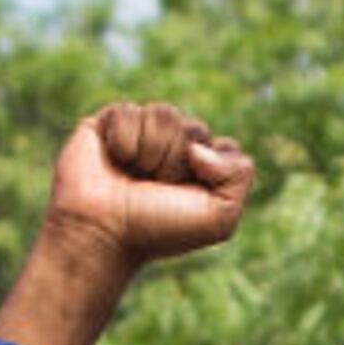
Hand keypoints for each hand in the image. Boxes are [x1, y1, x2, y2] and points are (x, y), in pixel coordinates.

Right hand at [43, 101, 253, 273]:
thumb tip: (200, 144)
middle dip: (177, 162)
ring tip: (135, 176)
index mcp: (201, 171)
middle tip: (156, 188)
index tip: (190, 195)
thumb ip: (239, 174)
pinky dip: (124, 141)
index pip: (224, 148)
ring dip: (152, 151)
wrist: (104, 233)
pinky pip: (128, 111)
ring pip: (164, 114)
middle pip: (194, 128)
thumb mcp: (219, 218)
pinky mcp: (108, 123)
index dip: (212, 170)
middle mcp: (173, 149)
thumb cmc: (158, 230)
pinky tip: (114, 160)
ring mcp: (141, 134)